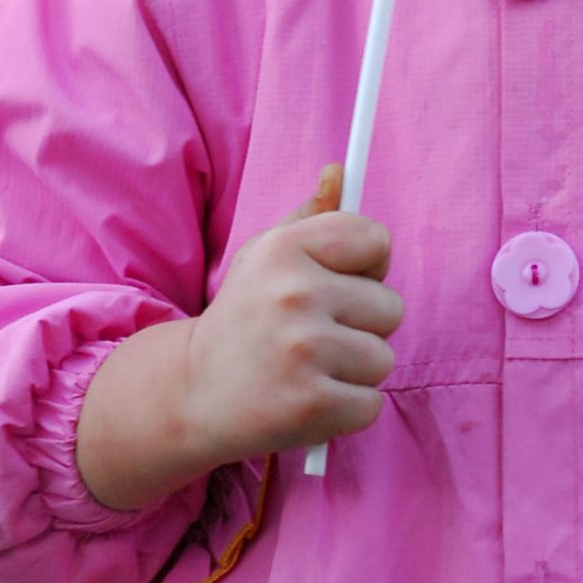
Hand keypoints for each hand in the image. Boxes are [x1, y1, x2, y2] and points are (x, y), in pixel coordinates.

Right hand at [182, 164, 402, 466]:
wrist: (191, 393)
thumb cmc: (243, 318)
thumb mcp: (265, 256)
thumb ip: (310, 216)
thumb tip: (338, 172)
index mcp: (285, 248)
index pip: (376, 239)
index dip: (366, 267)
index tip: (339, 284)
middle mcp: (295, 293)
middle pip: (391, 306)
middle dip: (362, 326)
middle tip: (314, 336)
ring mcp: (305, 350)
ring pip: (382, 358)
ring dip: (354, 371)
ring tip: (308, 369)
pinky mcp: (312, 404)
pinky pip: (371, 404)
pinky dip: (346, 410)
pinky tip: (307, 400)